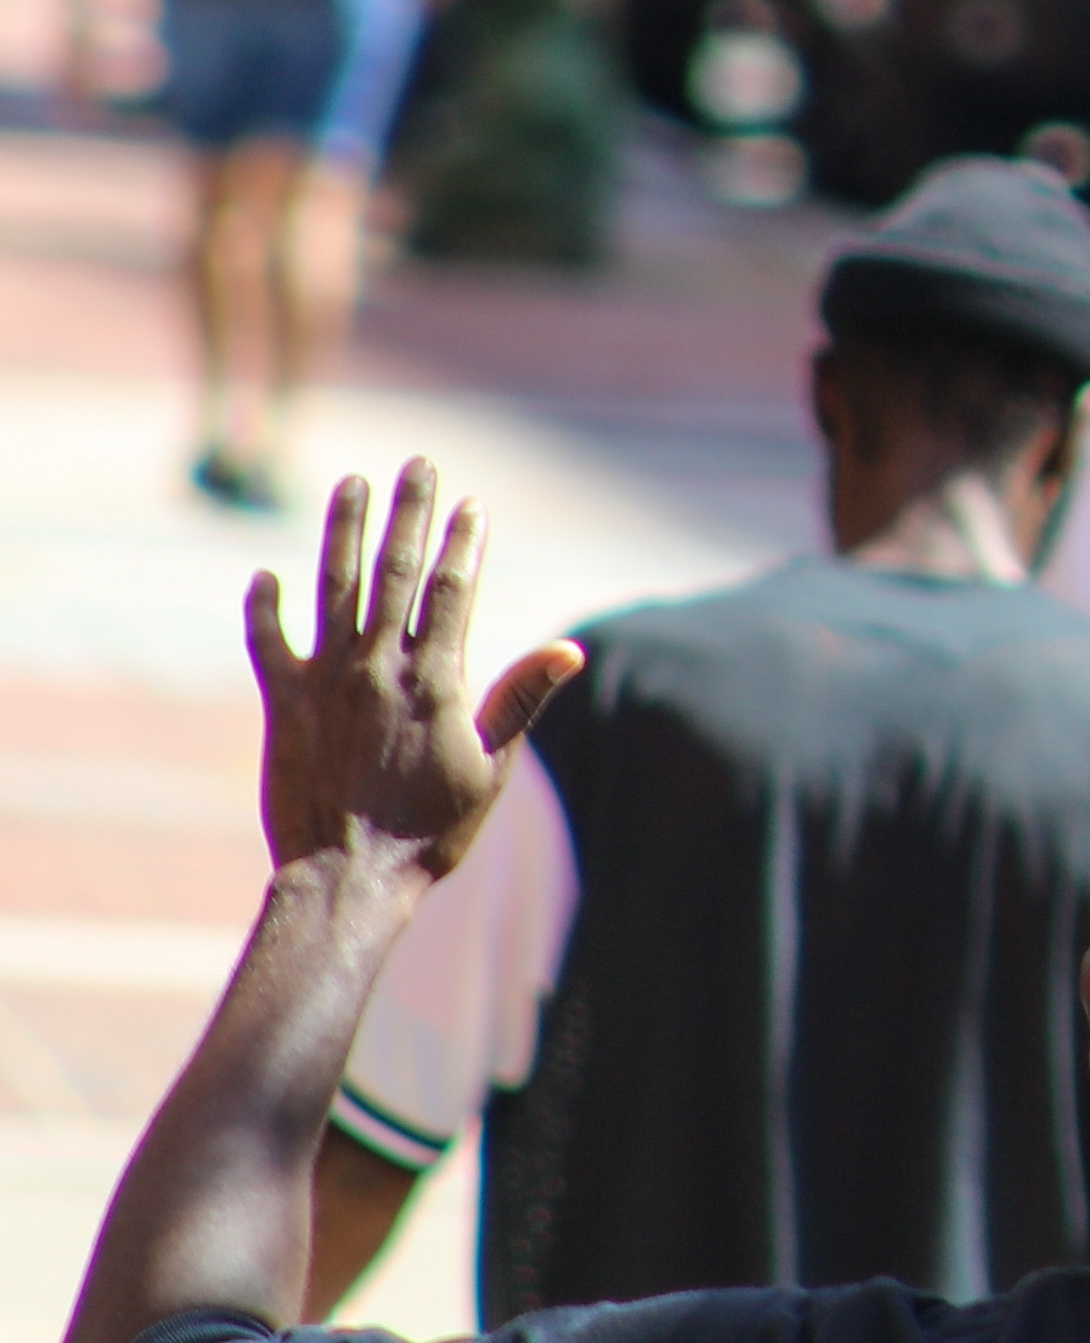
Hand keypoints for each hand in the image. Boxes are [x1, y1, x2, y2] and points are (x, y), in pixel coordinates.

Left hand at [246, 467, 581, 888]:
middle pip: (395, 572)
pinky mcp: (285, 703)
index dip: (464, 543)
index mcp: (435, 680)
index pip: (452, 591)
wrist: (346, 878)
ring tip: (351, 484)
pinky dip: (265, 607)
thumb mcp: (492, 768)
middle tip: (417, 463)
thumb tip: (571, 648)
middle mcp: (379, 667)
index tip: (472, 504)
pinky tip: (266, 576)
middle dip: (409, 513)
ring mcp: (328, 680)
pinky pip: (270, 643)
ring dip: (342, 531)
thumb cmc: (430, 832)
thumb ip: (521, 699)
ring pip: (334, 588)